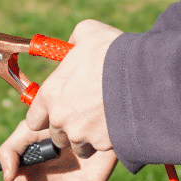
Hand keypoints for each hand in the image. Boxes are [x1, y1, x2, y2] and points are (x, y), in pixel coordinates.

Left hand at [25, 19, 122, 155]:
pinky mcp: (102, 144)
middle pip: (56, 135)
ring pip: (77, 145)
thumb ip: (73, 43)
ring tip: (102, 120)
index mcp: (51, 94)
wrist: (146, 75)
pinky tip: (116, 123)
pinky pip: (99, 148)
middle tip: (84, 113)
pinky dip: (105, 140)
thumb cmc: (114, 52)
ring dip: (86, 137)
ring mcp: (81, 134)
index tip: (56, 110)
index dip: (45, 116)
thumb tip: (71, 47)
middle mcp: (61, 118)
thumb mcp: (87, 33)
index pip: (34, 120)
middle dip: (67, 127)